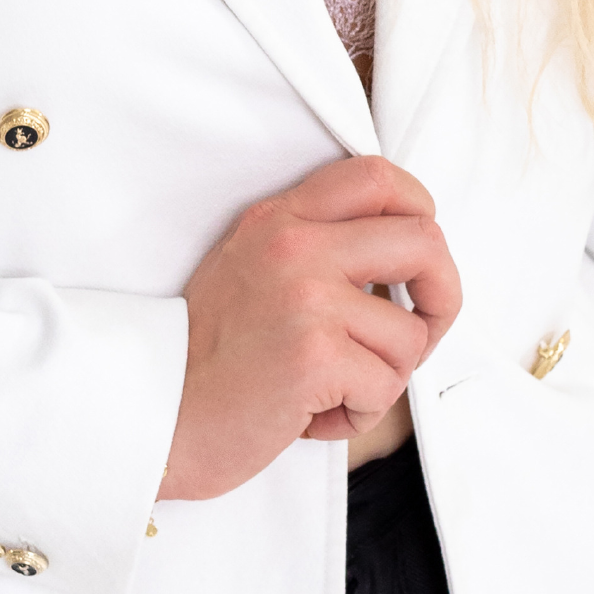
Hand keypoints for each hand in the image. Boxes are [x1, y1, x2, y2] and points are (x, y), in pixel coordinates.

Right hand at [159, 154, 464, 501]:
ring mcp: (306, 298)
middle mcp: (294, 247)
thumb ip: (313, 246)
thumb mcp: (250, 270)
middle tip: (419, 331)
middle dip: (441, 296)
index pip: (377, 176)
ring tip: (328, 390)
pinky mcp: (314, 355)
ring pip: (410, 334)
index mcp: (279, 219)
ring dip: (382, 377)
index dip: (421, 212)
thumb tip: (404, 253)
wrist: (152, 417)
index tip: (417, 259)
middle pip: (424, 241)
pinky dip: (358, 414)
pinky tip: (311, 415)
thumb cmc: (206, 360)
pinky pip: (386, 387)